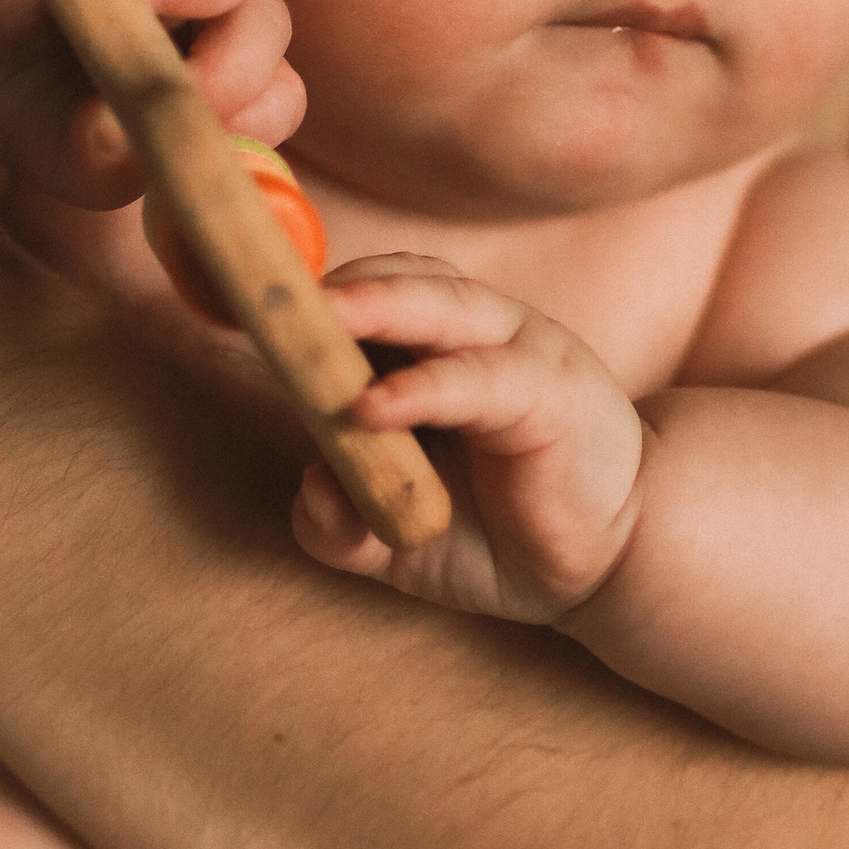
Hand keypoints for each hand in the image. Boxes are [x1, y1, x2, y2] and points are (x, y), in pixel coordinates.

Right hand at [0, 0, 300, 207]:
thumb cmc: (28, 98)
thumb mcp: (58, 153)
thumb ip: (100, 166)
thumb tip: (125, 145)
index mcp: (215, 78)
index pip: (277, 96)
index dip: (254, 113)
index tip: (205, 131)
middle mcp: (214, 10)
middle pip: (269, 23)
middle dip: (234, 60)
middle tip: (183, 79)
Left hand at [294, 255, 647, 622]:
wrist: (607, 567)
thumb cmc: (501, 535)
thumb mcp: (398, 537)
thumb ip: (342, 524)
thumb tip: (309, 489)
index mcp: (441, 346)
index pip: (374, 291)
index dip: (311, 294)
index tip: (242, 300)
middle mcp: (480, 333)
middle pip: (402, 281)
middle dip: (331, 283)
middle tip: (265, 290)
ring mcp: (521, 354)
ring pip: (442, 308)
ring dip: (374, 309)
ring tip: (315, 322)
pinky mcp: (551, 395)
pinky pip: (477, 380)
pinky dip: (420, 388)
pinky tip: (371, 407)